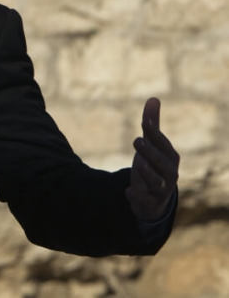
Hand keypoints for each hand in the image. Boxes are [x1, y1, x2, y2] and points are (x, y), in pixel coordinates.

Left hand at [125, 97, 179, 221]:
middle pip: (162, 163)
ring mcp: (161, 188)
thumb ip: (151, 123)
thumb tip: (153, 98)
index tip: (145, 122)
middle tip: (137, 140)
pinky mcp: (149, 201)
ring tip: (137, 164)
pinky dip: (137, 195)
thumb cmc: (154, 163)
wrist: (155, 196)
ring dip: (147, 173)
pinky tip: (128, 192)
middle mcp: (169, 173)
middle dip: (150, 152)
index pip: (163, 143)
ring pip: (156, 182)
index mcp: (170, 156)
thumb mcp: (152, 144)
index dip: (155, 133)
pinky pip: (144, 199)